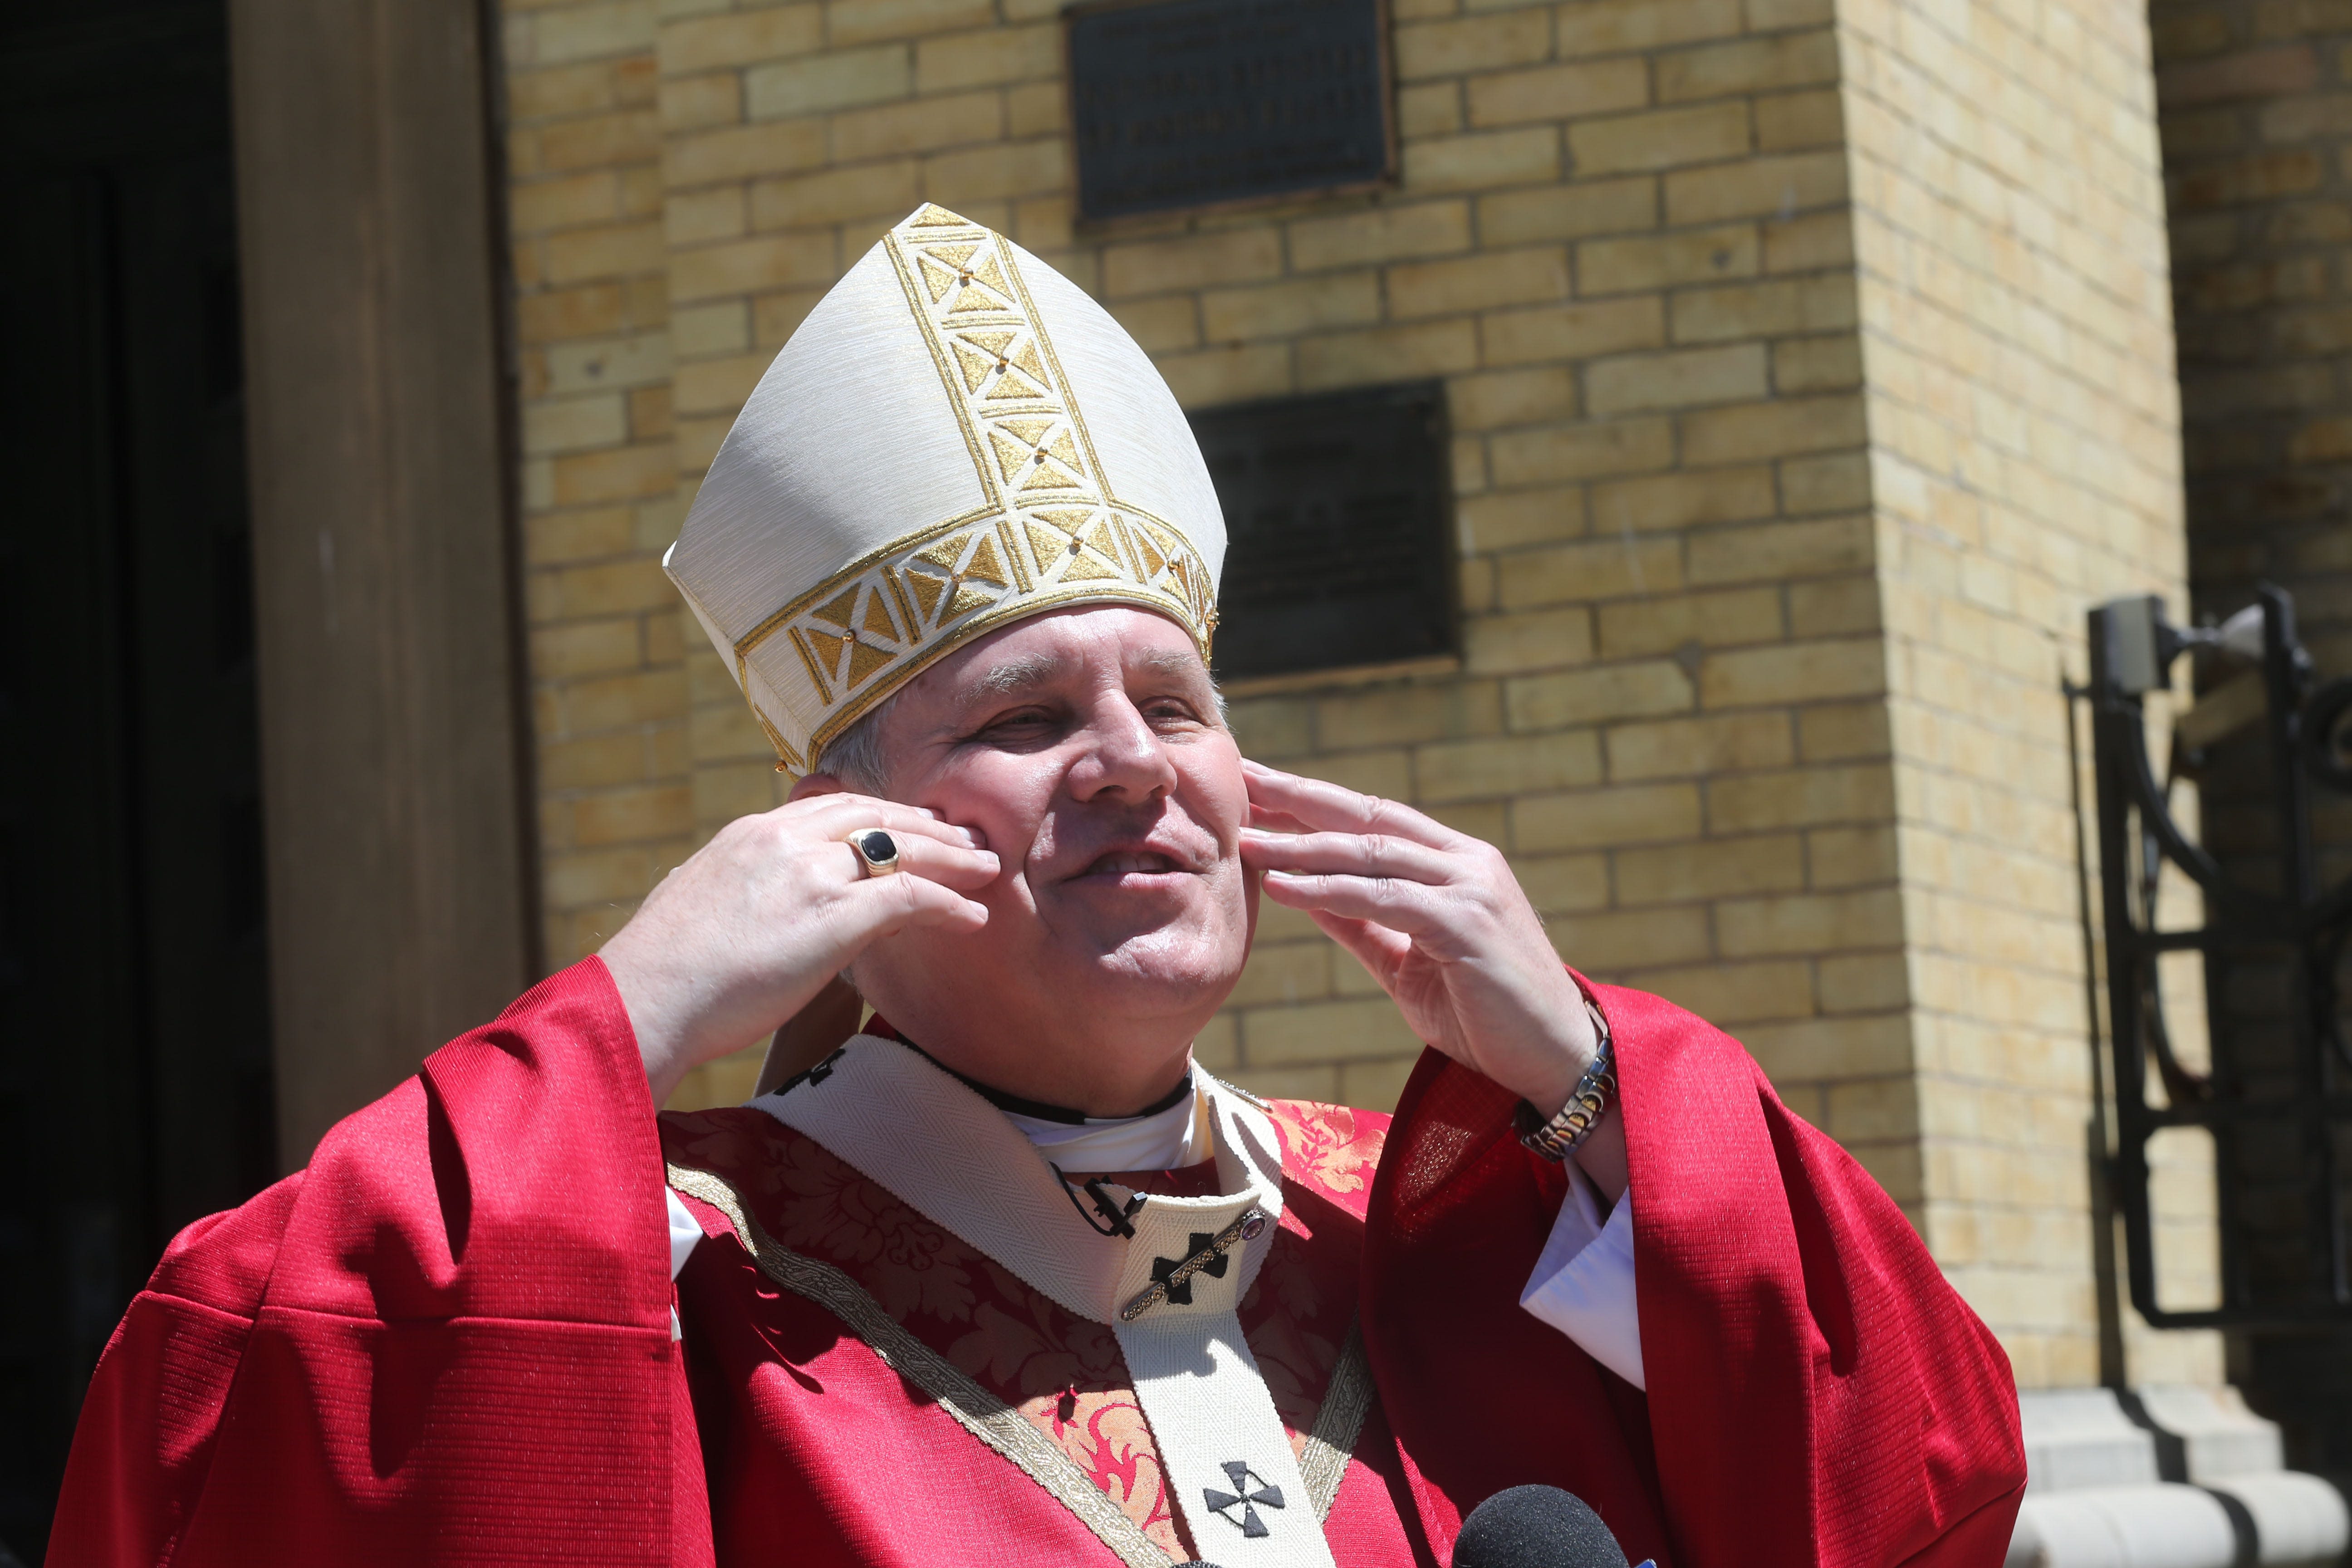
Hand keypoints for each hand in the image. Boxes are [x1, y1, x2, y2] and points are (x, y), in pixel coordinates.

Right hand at [600, 788, 997, 1102]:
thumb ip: (739, 890)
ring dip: (953, 859)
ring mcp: (809, 874)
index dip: (884, 814)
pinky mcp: (830, 916)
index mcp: (751, 833)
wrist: (641, 1000)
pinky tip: (972, 916)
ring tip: (988, 869)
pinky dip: (947, 903)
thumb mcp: (699, 903)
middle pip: (876, 816)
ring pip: (902, 849)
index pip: (835, 807)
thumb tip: (752, 904)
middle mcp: (783, 840)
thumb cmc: (661, 973)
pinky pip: (908, 897)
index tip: (916, 825)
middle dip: (929, 826)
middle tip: (967, 838)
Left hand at [1238, 761, 1625, 1197]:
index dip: (1314, 801)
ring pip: (1370, 853)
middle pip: (1368, 816)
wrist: (1554, 1060)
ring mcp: (1471, 889)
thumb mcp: (1408, 961)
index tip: (1259, 788)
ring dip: (1302, 846)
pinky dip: (1328, 891)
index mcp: (1455, 863)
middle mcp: (1466, 862)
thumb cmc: (1484, 1014)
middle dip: (1300, 797)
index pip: (1373, 818)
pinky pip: (1383, 899)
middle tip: (1243, 777)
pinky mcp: (1467, 925)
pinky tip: (1283, 887)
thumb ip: (1362, 923)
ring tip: (1244, 840)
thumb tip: (1302, 892)